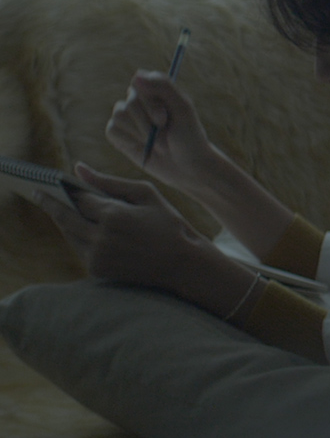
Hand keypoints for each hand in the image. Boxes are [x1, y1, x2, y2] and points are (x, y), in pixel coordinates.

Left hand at [36, 164, 232, 296]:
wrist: (182, 264)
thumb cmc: (168, 223)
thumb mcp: (146, 194)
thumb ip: (110, 181)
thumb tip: (78, 168)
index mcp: (114, 215)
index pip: (80, 198)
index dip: (68, 190)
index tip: (54, 181)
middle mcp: (101, 237)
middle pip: (65, 217)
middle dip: (50, 203)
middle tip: (38, 191)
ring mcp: (97, 256)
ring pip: (69, 233)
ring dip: (62, 220)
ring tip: (57, 207)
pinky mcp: (97, 269)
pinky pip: (79, 248)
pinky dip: (76, 235)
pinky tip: (78, 226)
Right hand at [105, 70, 222, 192]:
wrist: (187, 166)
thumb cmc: (189, 136)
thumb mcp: (183, 109)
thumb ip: (163, 87)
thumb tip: (136, 74)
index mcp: (156, 90)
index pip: (139, 82)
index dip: (149, 101)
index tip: (164, 117)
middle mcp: (139, 100)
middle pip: (130, 101)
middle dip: (148, 121)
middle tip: (165, 132)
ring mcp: (127, 117)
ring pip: (119, 114)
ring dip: (140, 132)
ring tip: (157, 142)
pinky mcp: (118, 134)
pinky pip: (112, 130)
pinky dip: (128, 140)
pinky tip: (142, 146)